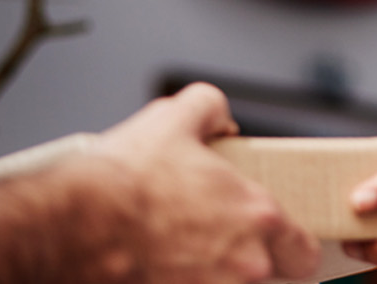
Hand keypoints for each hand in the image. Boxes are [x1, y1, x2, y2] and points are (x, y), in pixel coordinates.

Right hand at [79, 83, 320, 282]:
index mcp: (257, 216)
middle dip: (252, 262)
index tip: (274, 239)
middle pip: (269, 276)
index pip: (305, 251)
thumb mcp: (174, 117)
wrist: (71, 225)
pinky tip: (154, 264)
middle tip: (221, 243)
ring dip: (210, 273)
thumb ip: (211, 109)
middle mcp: (245, 264)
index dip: (291, 244)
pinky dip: (176, 280)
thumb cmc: (123, 179)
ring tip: (174, 249)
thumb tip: (220, 121)